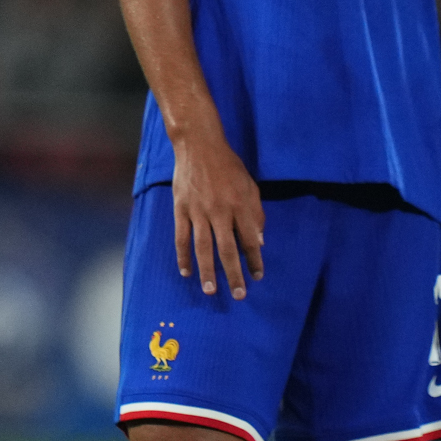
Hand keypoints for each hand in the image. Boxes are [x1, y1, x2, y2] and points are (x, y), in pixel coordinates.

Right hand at [170, 133, 264, 298]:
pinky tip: (186, 271)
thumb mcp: (250, 185)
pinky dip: (183, 256)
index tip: (257, 276)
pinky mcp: (181, 209)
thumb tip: (259, 242)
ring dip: (207, 271)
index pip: (250, 239)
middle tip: (239, 295)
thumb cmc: (228, 166)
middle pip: (228, 249)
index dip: (255, 260)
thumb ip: (256, 213)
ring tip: (211, 290)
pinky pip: (182, 237)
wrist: (199, 145)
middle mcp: (220, 211)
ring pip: (203, 248)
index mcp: (240, 205)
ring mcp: (198, 211)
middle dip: (234, 274)